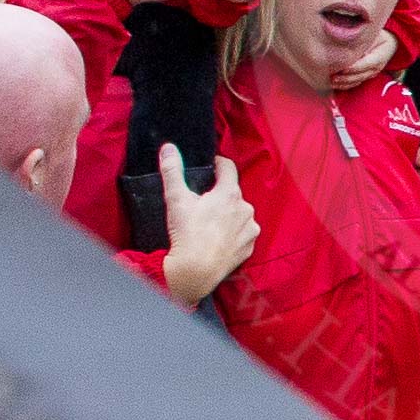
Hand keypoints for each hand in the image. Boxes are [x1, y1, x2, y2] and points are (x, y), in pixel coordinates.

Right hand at [159, 146, 259, 307]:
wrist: (195, 271)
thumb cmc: (187, 234)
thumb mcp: (176, 199)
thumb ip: (172, 171)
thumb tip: (169, 148)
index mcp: (230, 193)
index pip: (228, 168)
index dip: (218, 165)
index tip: (210, 166)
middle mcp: (246, 208)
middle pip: (233, 193)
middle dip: (220, 195)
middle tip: (203, 203)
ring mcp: (250, 229)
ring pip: (240, 214)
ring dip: (228, 215)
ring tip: (210, 224)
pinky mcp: (249, 247)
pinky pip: (243, 234)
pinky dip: (233, 234)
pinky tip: (218, 239)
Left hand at [328, 29, 397, 89]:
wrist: (389, 43)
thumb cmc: (379, 36)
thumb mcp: (374, 35)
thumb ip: (363, 41)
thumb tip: (347, 43)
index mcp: (380, 56)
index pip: (367, 63)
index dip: (355, 67)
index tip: (343, 68)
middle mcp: (376, 68)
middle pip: (360, 75)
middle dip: (345, 77)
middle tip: (332, 76)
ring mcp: (371, 74)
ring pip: (356, 81)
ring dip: (343, 83)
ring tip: (330, 81)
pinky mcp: (365, 76)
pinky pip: (354, 83)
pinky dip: (344, 85)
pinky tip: (333, 84)